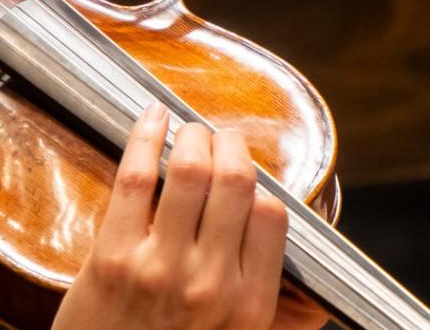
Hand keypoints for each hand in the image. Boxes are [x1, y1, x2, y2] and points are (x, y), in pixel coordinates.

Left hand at [53, 104, 330, 329]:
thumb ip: (283, 319)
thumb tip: (317, 296)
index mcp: (250, 306)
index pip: (273, 215)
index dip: (261, 181)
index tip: (248, 169)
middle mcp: (212, 284)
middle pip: (236, 182)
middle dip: (230, 146)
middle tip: (220, 138)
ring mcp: (159, 268)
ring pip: (190, 171)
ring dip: (192, 137)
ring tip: (189, 131)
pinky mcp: (112, 256)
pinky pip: (136, 178)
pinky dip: (146, 138)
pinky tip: (153, 119)